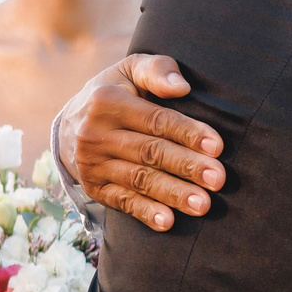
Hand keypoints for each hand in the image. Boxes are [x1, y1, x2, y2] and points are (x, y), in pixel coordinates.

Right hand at [61, 57, 224, 231]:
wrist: (72, 124)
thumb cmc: (118, 92)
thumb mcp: (130, 70)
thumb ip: (156, 70)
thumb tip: (181, 86)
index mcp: (107, 102)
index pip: (155, 120)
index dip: (187, 133)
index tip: (216, 146)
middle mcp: (95, 134)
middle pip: (150, 153)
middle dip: (187, 167)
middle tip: (218, 179)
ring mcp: (93, 164)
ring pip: (140, 180)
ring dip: (173, 194)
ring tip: (202, 204)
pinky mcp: (95, 187)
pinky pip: (122, 202)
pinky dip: (145, 212)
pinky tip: (167, 221)